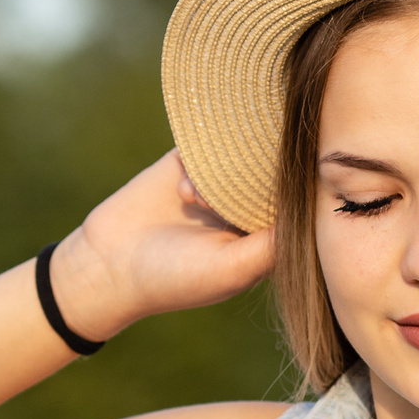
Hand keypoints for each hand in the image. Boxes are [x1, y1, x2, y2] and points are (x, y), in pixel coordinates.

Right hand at [49, 151, 275, 340]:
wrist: (107, 264)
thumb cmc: (175, 278)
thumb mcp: (231, 269)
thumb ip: (273, 244)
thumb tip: (310, 211)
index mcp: (264, 235)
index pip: (296, 201)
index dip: (296, 192)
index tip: (290, 188)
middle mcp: (246, 206)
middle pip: (273, 171)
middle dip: (260, 176)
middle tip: (229, 200)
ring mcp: (218, 182)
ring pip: (242, 153)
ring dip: (224, 172)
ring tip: (197, 204)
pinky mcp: (188, 161)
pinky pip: (210, 140)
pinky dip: (201, 159)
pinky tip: (183, 193)